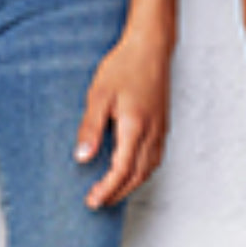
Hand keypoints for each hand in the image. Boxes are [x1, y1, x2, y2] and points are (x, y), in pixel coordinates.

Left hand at [74, 30, 170, 209]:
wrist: (151, 45)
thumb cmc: (125, 65)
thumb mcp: (99, 94)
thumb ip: (90, 128)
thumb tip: (82, 157)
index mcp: (135, 127)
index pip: (122, 171)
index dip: (107, 190)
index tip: (92, 201)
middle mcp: (152, 132)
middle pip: (138, 175)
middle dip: (118, 192)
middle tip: (99, 200)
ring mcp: (161, 128)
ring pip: (149, 168)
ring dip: (131, 183)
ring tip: (112, 189)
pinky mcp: (163, 122)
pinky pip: (155, 156)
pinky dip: (142, 170)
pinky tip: (131, 167)